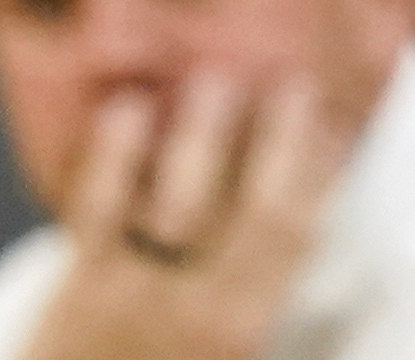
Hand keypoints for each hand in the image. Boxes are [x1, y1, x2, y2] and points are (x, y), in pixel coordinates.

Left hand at [22, 71, 341, 359]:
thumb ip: (248, 294)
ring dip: (206, 134)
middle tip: (294, 85)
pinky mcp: (82, 287)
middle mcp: (205, 309)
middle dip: (283, 140)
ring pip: (185, 200)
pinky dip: (116, 155)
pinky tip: (128, 108)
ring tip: (218, 82)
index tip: (332, 124)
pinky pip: (101, 209)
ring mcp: (141, 294)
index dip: (321, 173)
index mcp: (246, 327)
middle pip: (258, 209)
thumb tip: (287, 217)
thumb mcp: (224, 351)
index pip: (298, 235)